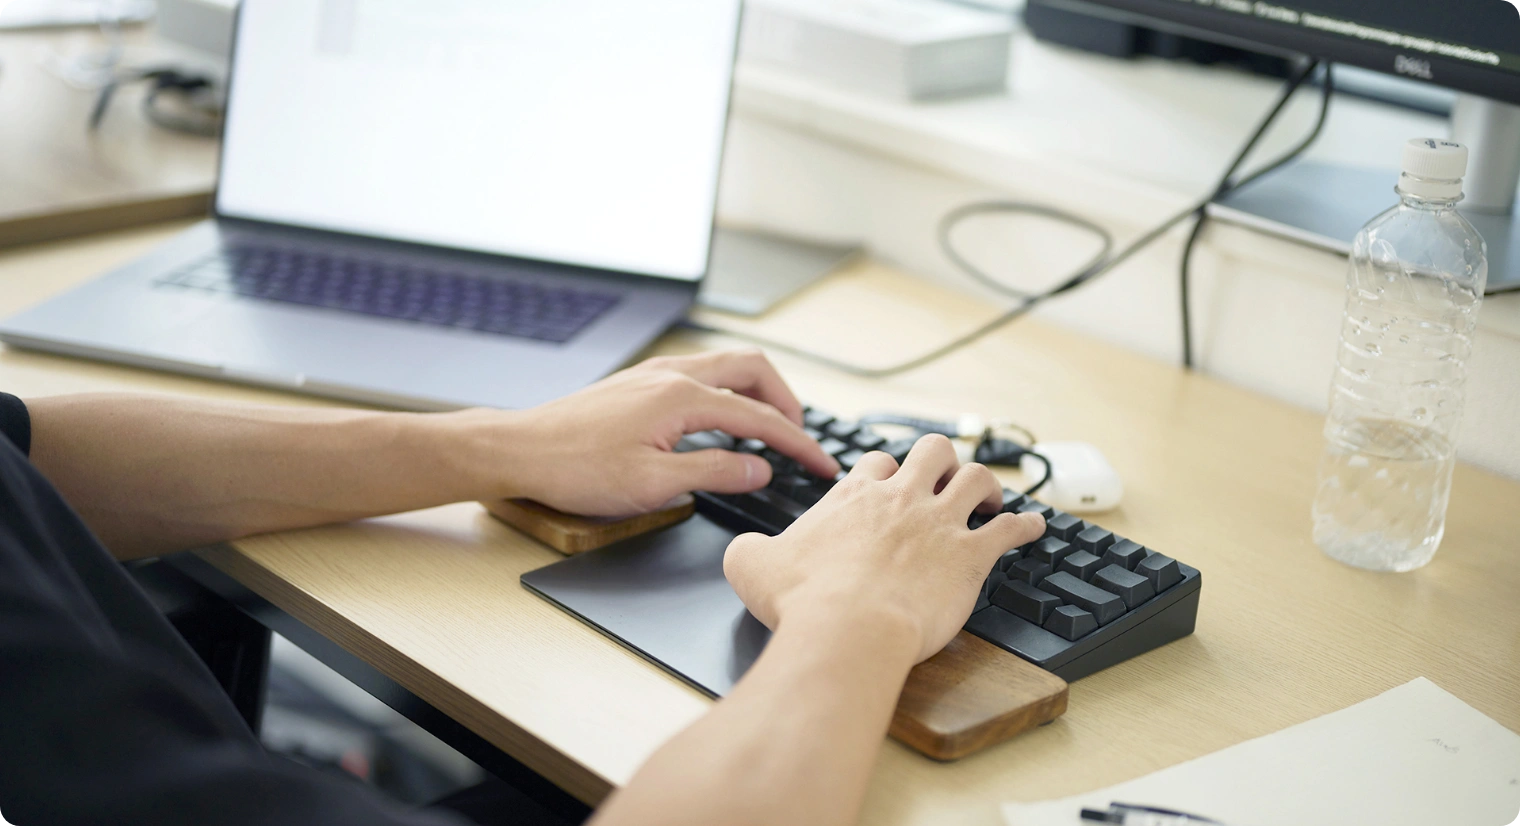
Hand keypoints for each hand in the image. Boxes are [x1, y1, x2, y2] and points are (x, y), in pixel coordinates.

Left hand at [484, 350, 838, 516]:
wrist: (519, 450)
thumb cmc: (576, 469)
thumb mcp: (654, 484)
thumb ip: (715, 472)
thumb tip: (759, 467)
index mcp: (682, 397)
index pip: (760, 416)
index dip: (799, 443)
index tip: (822, 464)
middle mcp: (672, 373)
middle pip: (752, 369)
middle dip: (787, 400)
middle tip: (801, 438)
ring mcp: (654, 372)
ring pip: (726, 366)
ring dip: (758, 391)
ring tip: (770, 428)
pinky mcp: (639, 381)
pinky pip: (701, 373)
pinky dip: (728, 391)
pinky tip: (722, 421)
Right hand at [723, 435, 1045, 662]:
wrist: (847, 629)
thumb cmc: (801, 601)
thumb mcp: (751, 566)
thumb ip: (749, 550)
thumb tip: (745, 551)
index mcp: (853, 497)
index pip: (875, 464)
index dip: (883, 474)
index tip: (885, 487)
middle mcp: (900, 499)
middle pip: (932, 451)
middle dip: (941, 461)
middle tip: (944, 480)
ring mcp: (939, 523)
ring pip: (976, 477)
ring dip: (985, 485)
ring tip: (988, 499)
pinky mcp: (970, 555)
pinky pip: (1010, 528)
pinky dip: (1025, 525)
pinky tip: (1034, 527)